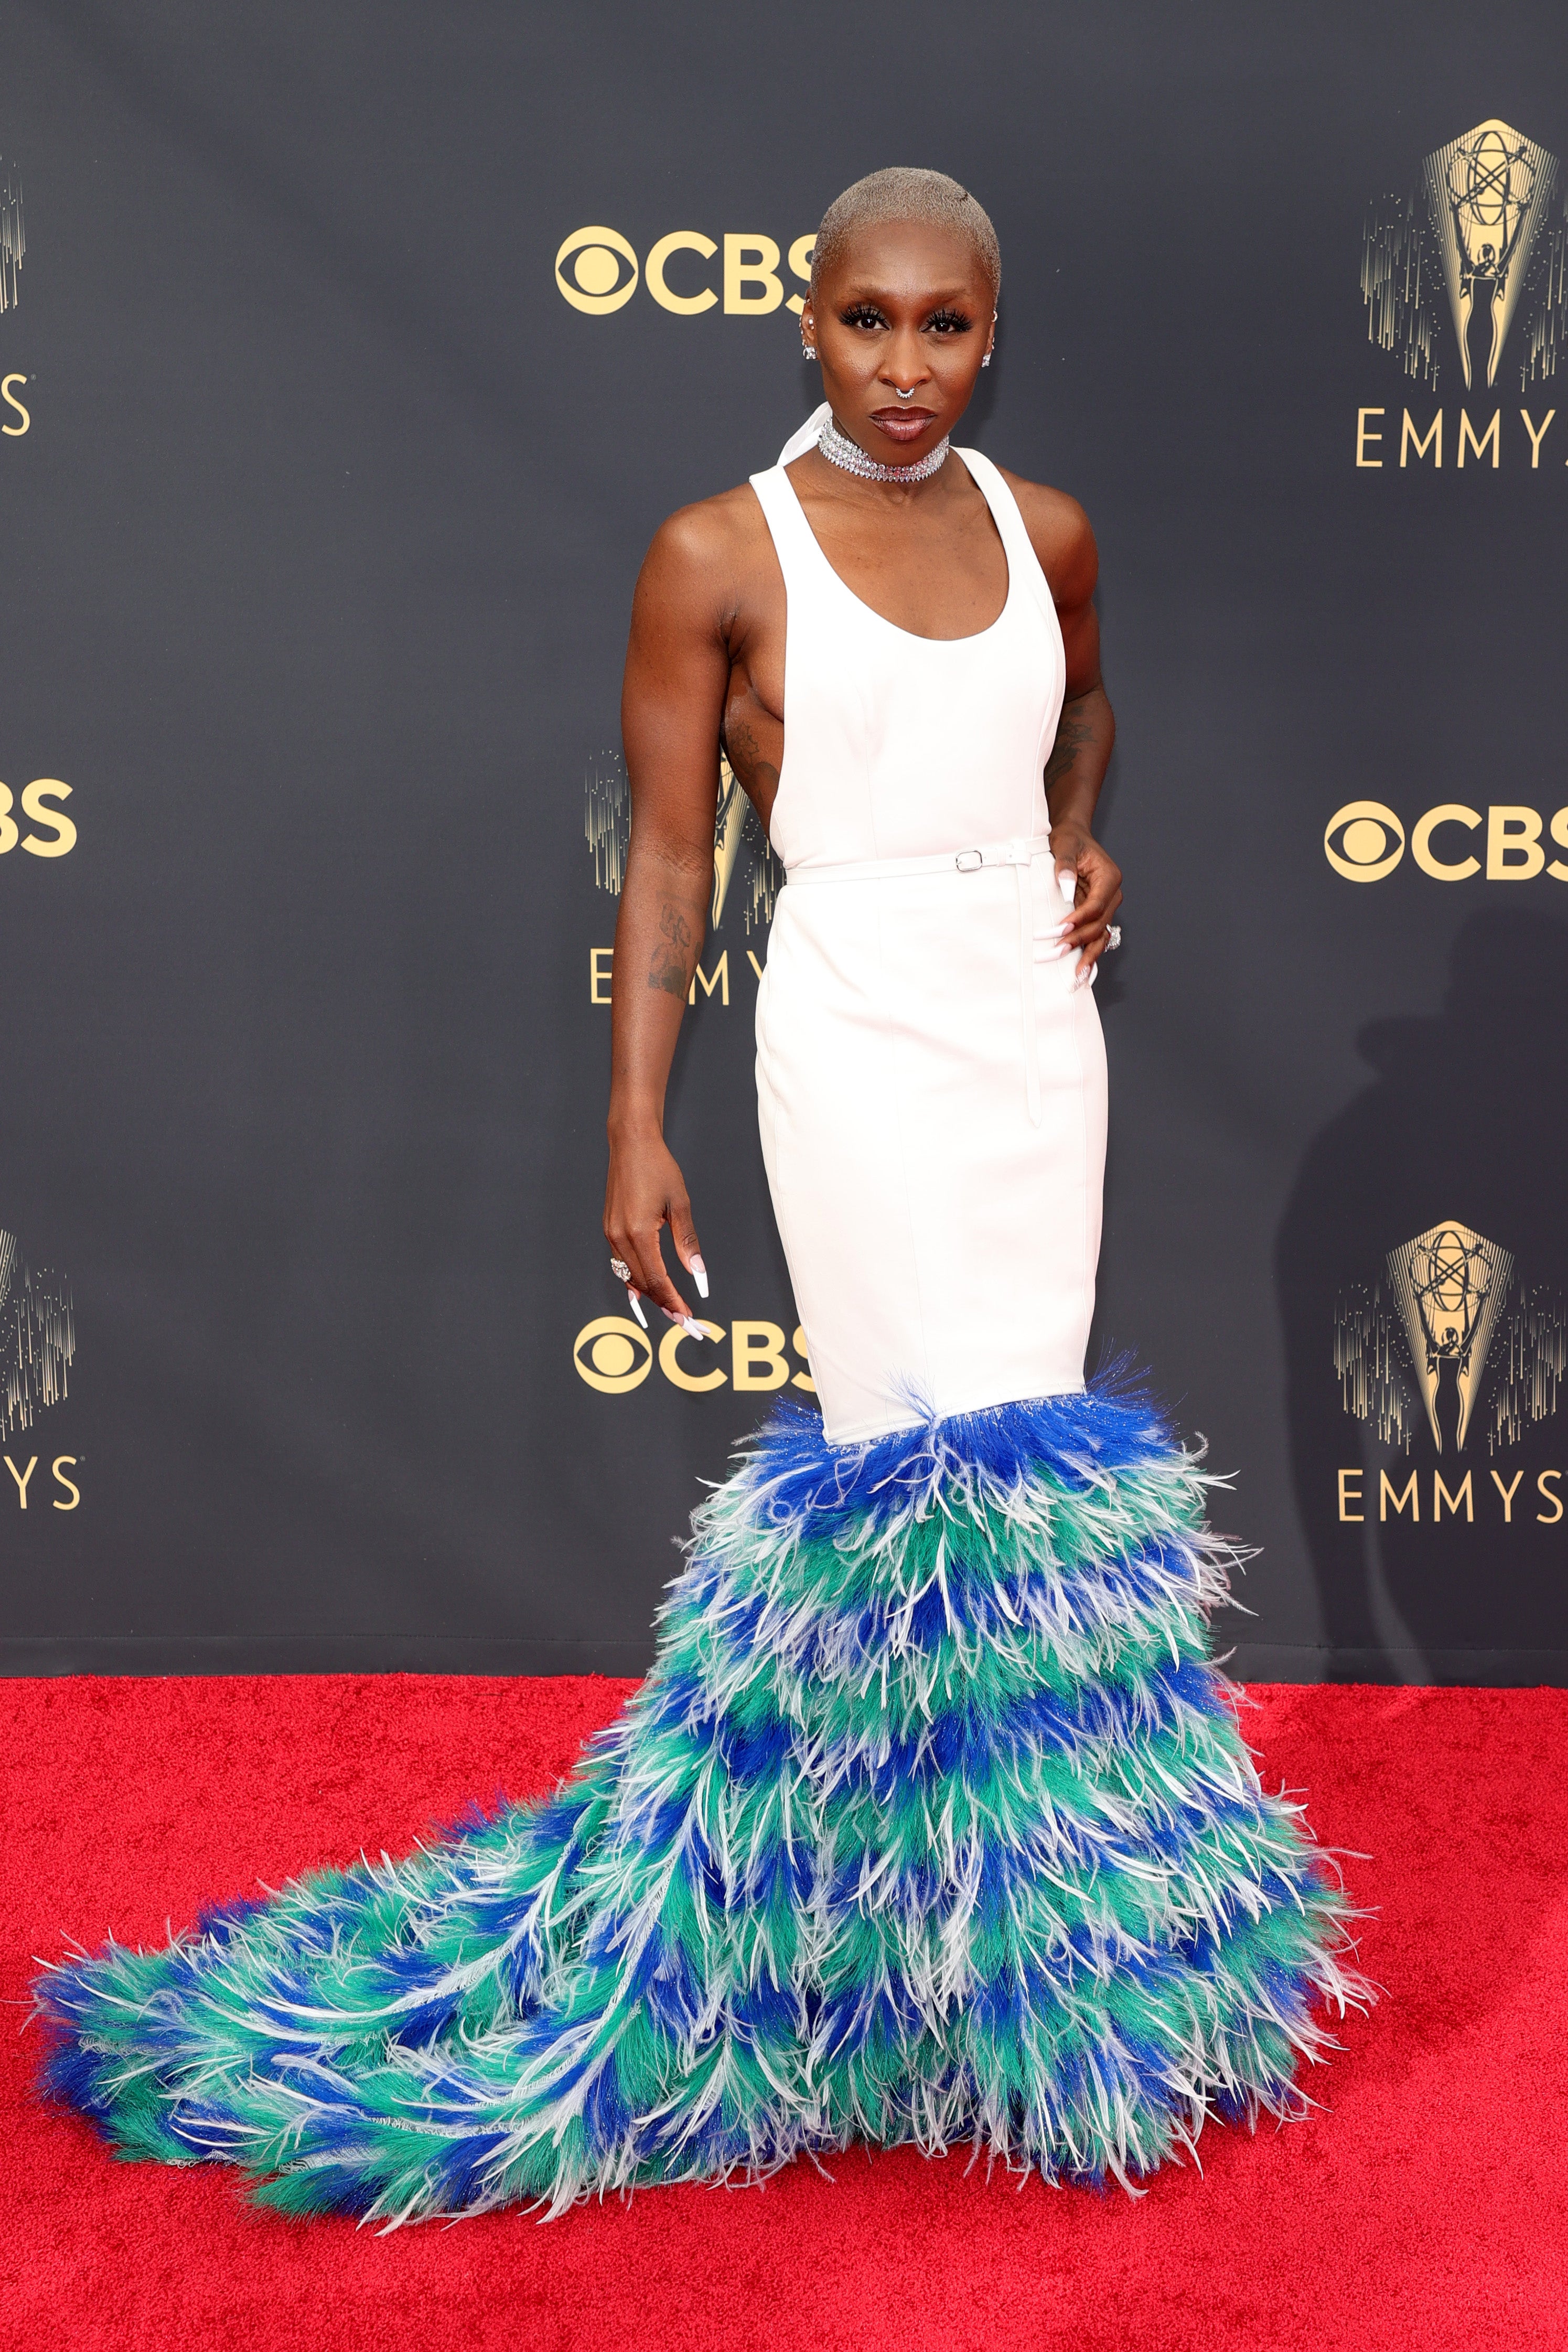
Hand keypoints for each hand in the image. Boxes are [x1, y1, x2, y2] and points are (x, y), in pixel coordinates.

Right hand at [604, 1127, 706, 1330]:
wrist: (631, 1143)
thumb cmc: (657, 1167)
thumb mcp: (679, 1204)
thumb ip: (687, 1242)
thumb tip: (697, 1273)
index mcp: (638, 1232)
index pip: (657, 1279)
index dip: (672, 1300)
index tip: (687, 1316)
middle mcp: (620, 1236)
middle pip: (641, 1283)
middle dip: (663, 1303)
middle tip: (683, 1319)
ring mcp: (611, 1233)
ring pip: (629, 1276)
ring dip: (649, 1294)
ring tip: (669, 1308)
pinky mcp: (609, 1228)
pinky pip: (621, 1263)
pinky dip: (634, 1279)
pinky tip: (644, 1289)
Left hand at [1048, 821, 1122, 984]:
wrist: (1073, 839)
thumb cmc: (1070, 840)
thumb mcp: (1065, 845)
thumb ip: (1064, 866)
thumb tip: (1065, 888)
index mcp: (1109, 878)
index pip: (1097, 905)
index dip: (1079, 919)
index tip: (1060, 929)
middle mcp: (1112, 895)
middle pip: (1099, 925)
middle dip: (1077, 941)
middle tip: (1054, 953)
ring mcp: (1105, 907)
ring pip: (1100, 936)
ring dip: (1086, 955)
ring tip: (1075, 977)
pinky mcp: (1095, 915)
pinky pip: (1094, 937)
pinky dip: (1088, 954)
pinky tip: (1081, 973)